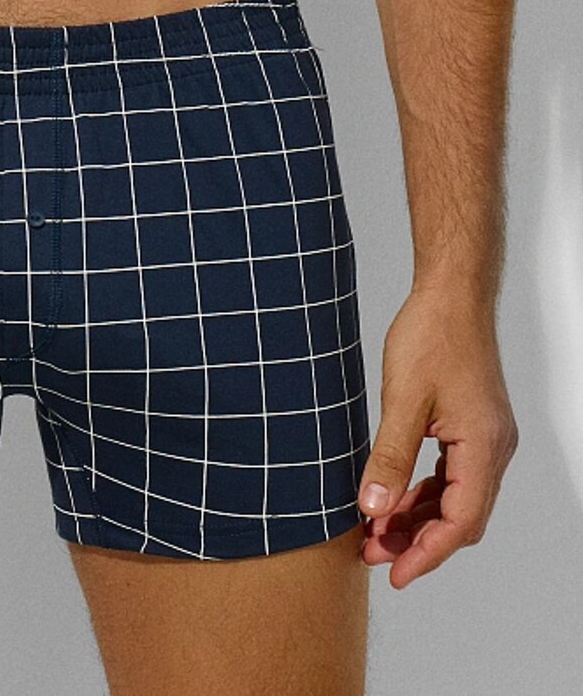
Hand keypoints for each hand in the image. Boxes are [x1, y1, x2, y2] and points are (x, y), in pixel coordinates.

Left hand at [356, 285, 517, 588]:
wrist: (451, 293)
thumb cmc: (432, 335)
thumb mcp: (402, 399)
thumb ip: (390, 457)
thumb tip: (374, 507)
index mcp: (483, 446)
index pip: (460, 521)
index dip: (427, 553)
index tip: (394, 573)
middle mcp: (494, 448)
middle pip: (461, 516)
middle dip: (418, 540)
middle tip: (372, 552)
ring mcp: (486, 437)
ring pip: (456, 497)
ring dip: (420, 517)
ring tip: (376, 529)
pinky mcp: (473, 426)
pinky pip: (452, 474)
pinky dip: (425, 491)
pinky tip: (395, 496)